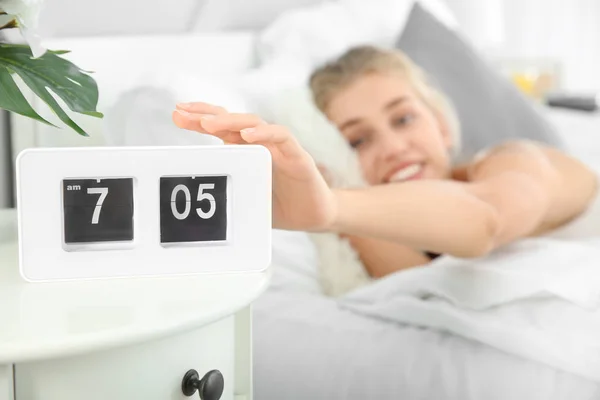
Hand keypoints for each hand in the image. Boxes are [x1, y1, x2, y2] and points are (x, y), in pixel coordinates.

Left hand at [172, 102, 336, 230]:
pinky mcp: (298, 156)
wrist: (312, 216)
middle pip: (231, 120)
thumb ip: (226, 194)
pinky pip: (282, 137)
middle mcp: (261, 144)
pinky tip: (248, 135)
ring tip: (208, 124)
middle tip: (181, 112)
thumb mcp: (244, 199)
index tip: (176, 114)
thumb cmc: (278, 206)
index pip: (220, 128)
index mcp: (246, 151)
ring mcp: (279, 147)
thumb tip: (194, 209)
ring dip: (230, 121)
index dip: (198, 119)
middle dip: (205, 115)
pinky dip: (265, 133)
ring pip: (254, 123)